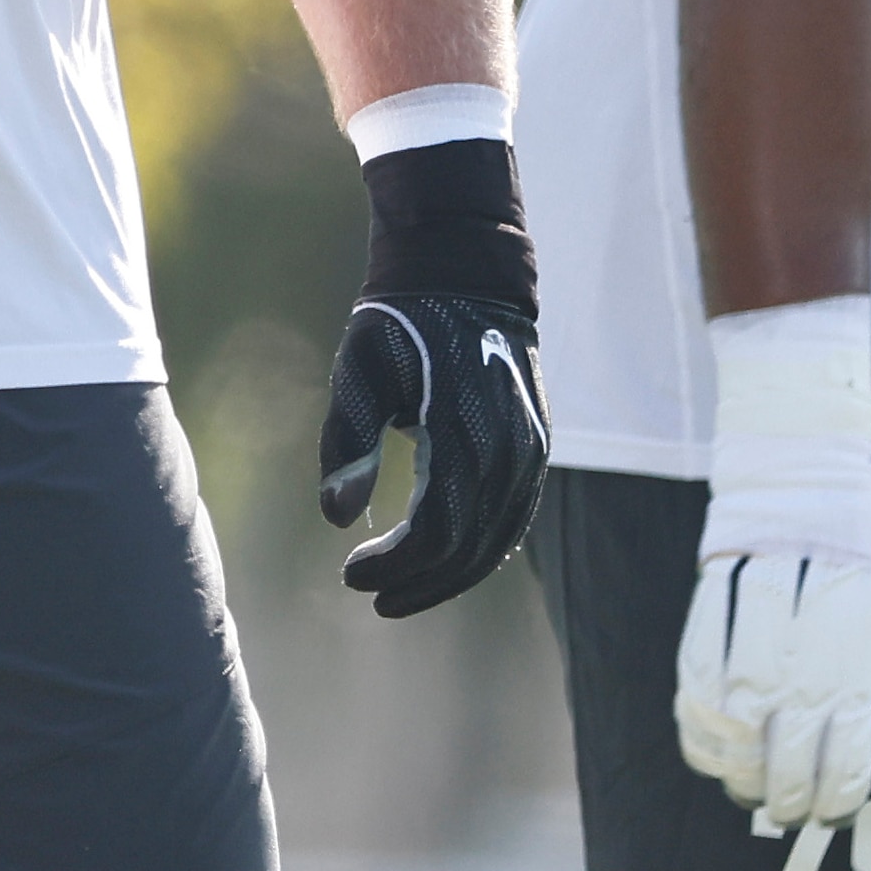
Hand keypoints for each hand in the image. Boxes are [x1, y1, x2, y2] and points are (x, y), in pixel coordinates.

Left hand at [318, 294, 546, 616]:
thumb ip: (348, 441)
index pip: (435, 533)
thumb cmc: (401, 326)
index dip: (393, 565)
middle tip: (368, 591)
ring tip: (399, 590)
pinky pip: (512, 520)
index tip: (349, 574)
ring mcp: (530, 453)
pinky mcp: (536, 449)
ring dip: (448, 576)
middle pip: (468, 551)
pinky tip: (443, 562)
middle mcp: (510, 452)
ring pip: (495, 543)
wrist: (466, 279)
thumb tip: (335, 516)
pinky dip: (478, 550)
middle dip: (417, 582)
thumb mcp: (360, 372)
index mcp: (465, 434)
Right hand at [674, 300, 870, 830]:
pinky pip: (693, 667)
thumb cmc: (864, 538)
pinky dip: (696, 717)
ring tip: (749, 792)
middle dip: (788, 783)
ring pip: (736, 703)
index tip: (836, 811)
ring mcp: (750, 606)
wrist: (797, 466)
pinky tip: (708, 750)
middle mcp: (803, 618)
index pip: (846, 724)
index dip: (838, 781)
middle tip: (792, 815)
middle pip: (788, 724)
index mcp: (858, 620)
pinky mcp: (709, 593)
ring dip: (739, 761)